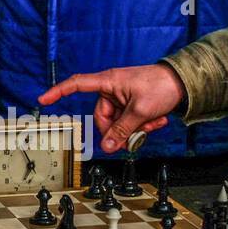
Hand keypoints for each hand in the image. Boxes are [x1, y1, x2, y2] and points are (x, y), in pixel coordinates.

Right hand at [37, 64, 183, 153]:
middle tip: (133, 138)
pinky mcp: (132, 104)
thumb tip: (107, 147)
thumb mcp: (140, 111)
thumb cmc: (162, 86)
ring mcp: (122, 97)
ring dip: (135, 129)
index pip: (77, 84)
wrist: (184, 82)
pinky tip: (156, 121)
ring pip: (118, 123)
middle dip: (118, 131)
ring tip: (152, 124)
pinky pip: (129, 121)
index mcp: (109, 81)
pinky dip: (141, 125)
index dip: (58, 92)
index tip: (43, 99)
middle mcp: (112, 88)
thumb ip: (122, 130)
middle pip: (102, 118)